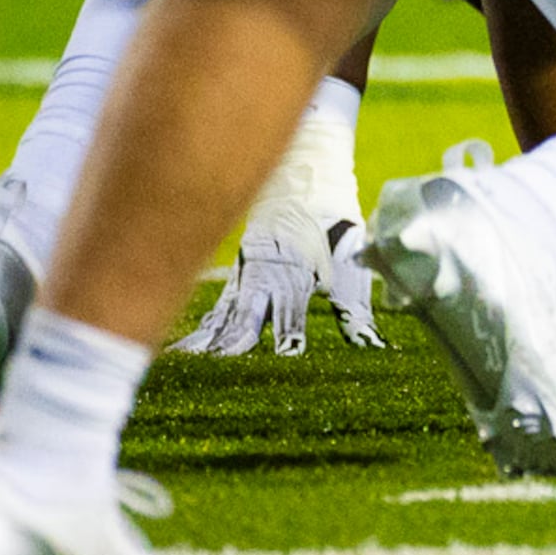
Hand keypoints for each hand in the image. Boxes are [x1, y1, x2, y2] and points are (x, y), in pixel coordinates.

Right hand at [174, 203, 383, 356]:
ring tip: (191, 366)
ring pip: (226, 314)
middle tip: (224, 367)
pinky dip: (202, 330)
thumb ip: (355, 311)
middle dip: (238, 340)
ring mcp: (246, 277)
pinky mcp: (235, 280)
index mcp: (299, 272)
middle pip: (248, 314)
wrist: (306, 187)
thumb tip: (371, 347)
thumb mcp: (351, 269)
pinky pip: (218, 309)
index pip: (291, 308)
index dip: (289, 331)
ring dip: (210, 340)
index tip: (289, 353)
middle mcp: (267, 276)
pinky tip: (184, 351)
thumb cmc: (335, 235)